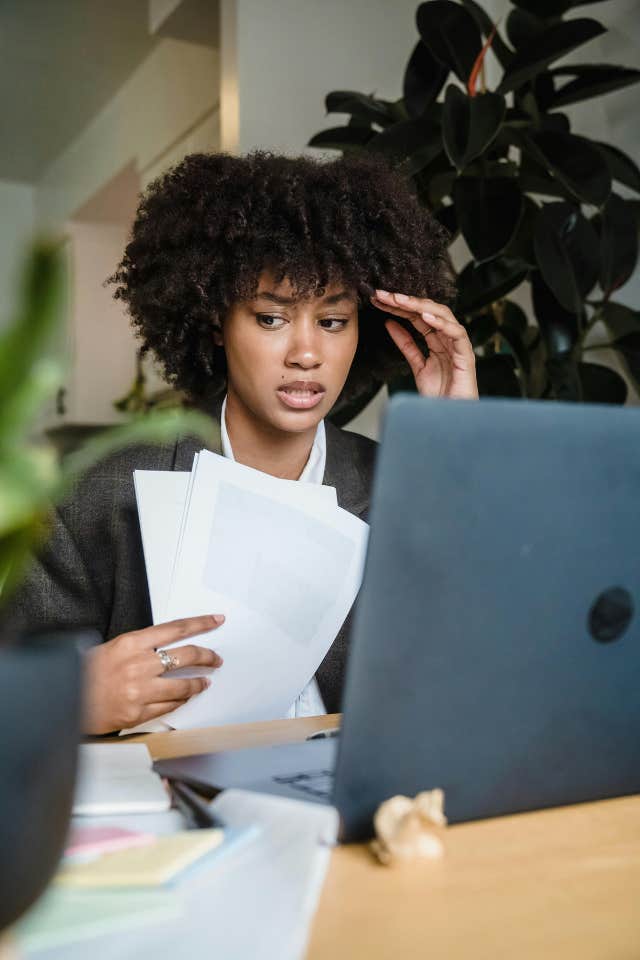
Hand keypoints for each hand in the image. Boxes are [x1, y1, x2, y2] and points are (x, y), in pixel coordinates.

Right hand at [83, 614, 224, 733]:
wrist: (64, 700)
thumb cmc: (85, 672)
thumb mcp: (113, 648)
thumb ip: (141, 647)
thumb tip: (167, 647)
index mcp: (132, 643)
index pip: (176, 628)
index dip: (201, 623)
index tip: (216, 620)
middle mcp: (140, 664)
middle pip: (187, 655)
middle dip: (208, 656)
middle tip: (216, 659)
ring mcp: (141, 690)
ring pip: (183, 685)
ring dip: (198, 683)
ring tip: (204, 682)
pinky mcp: (138, 713)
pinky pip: (169, 706)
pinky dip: (179, 701)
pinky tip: (183, 698)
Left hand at [372, 289, 478, 399]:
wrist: (450, 418)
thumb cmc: (439, 397)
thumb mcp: (417, 366)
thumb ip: (406, 345)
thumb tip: (390, 324)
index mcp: (437, 341)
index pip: (417, 317)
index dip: (399, 307)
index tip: (379, 300)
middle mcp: (449, 340)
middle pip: (428, 312)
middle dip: (406, 301)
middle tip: (385, 295)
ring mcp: (458, 346)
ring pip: (443, 316)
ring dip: (420, 306)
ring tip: (400, 300)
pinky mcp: (467, 356)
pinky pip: (457, 334)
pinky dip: (442, 323)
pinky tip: (425, 316)